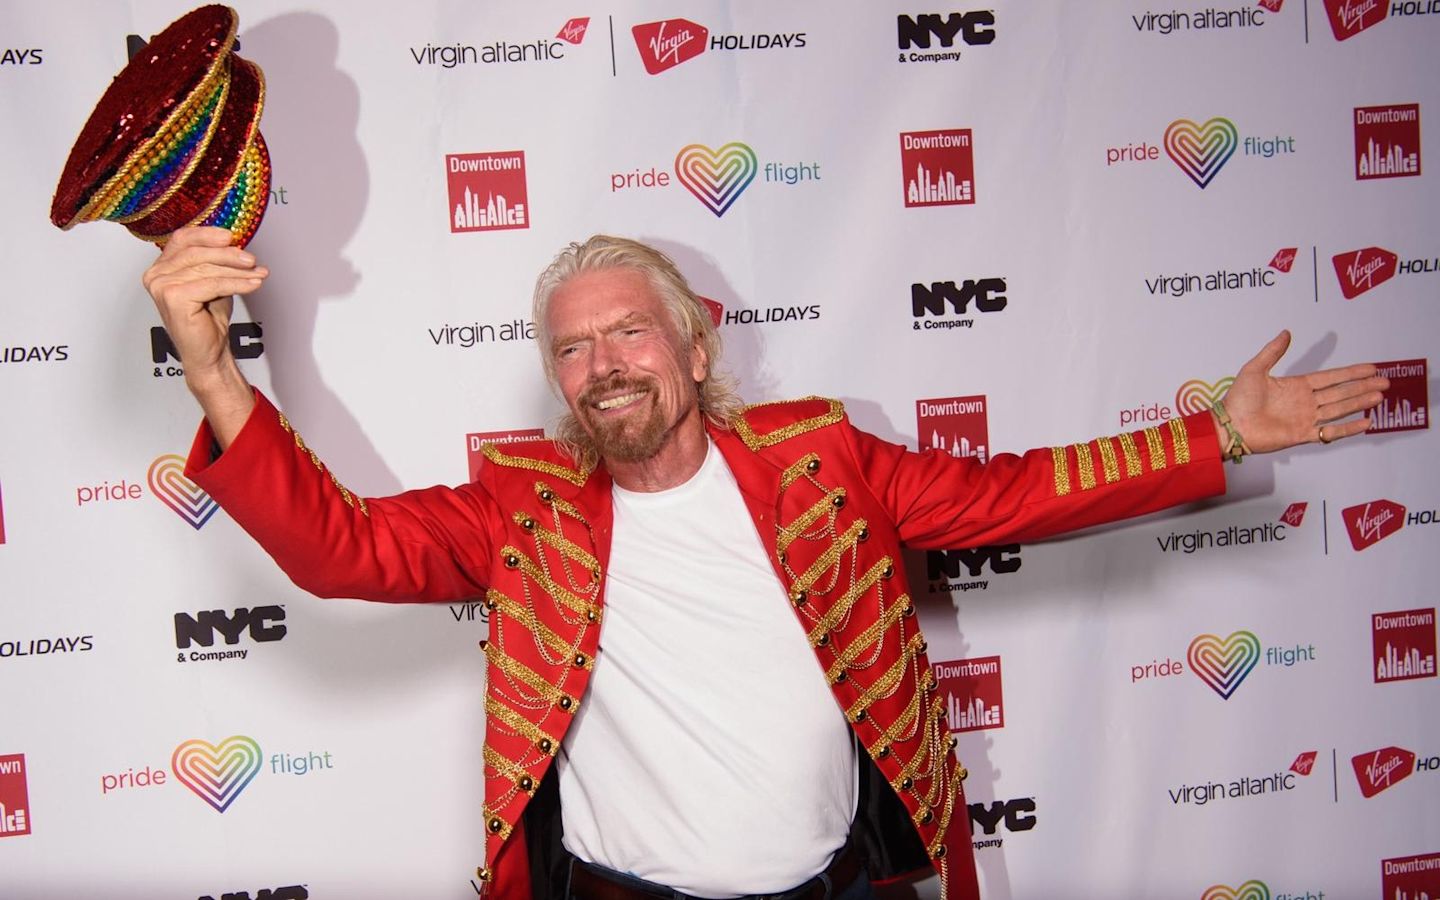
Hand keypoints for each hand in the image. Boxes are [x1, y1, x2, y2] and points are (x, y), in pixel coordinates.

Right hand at [142, 226, 267, 446]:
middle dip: (229, 255)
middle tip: (252, 260)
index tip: (232, 236)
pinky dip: (237, 283)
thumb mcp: (214, 280)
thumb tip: (235, 240)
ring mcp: (161, 286)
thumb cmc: (208, 319)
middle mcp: (156, 275)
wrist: (208, 352)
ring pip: (207, 268)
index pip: (183, 239)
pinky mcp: (173, 297)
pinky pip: (212, 283)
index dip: (208, 234)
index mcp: (161, 267)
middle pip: (197, 252)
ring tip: (258, 273)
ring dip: (237, 270)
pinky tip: (254, 284)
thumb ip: (217, 260)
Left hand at [1218, 330, 1389, 453]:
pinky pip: (1330, 432)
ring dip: (1359, 402)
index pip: (1331, 377)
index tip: (1371, 368)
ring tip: (1379, 396)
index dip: (1351, 372)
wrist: (1229, 425)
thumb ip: (1272, 351)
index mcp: (1297, 386)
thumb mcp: (1255, 369)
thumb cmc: (1238, 398)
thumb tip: (1286, 332)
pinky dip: (1348, 428)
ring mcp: (1305, 419)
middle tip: (1385, 382)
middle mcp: (1305, 402)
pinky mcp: (1302, 435)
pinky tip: (1365, 422)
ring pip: (1339, 409)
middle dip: (1363, 387)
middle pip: (1341, 392)